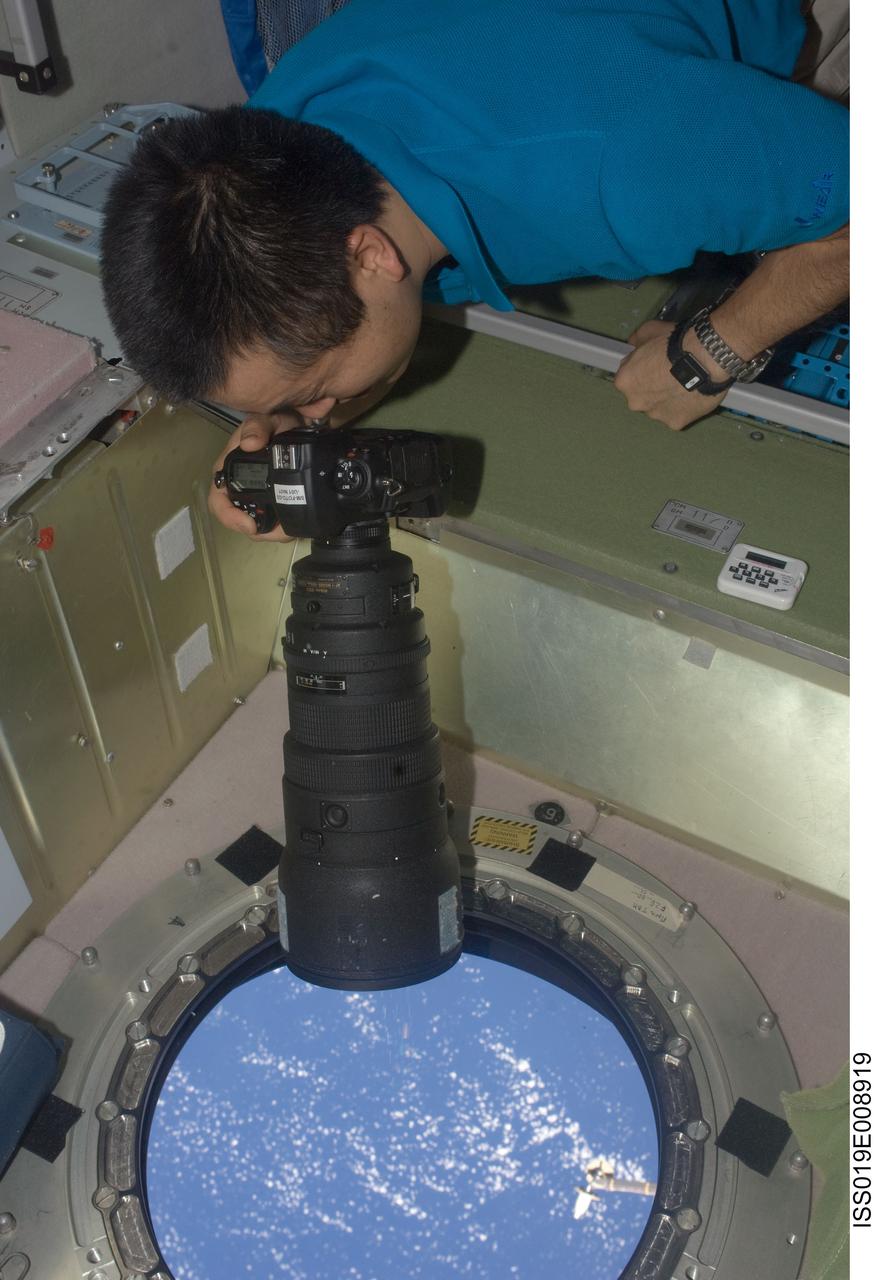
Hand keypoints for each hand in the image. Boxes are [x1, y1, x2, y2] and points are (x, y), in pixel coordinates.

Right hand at [209, 412, 301, 540]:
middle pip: (242, 522)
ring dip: (275, 533)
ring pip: (262, 528)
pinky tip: (297, 524)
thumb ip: (257, 426)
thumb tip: (250, 444)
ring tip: (291, 528)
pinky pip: (278, 524)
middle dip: (260, 532)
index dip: (230, 517)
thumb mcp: (266, 420)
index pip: (219, 502)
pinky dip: (287, 528)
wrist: (301, 430)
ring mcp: (259, 499)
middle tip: (280, 532)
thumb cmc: (276, 424)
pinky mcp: (278, 504)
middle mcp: (240, 490)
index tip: (250, 525)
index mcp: (229, 473)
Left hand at [614, 320, 729, 429]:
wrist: (704, 358)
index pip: (629, 377)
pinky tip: (693, 395)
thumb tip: (633, 343)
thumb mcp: (649, 330)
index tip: (655, 365)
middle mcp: (635, 402)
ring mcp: (655, 415)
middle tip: (671, 375)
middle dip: (654, 388)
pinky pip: (678, 416)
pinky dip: (684, 409)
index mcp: (625, 381)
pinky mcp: (675, 423)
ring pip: (659, 408)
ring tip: (685, 385)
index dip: (643, 370)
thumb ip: (637, 340)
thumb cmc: (675, 343)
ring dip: (668, 400)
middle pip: (642, 396)